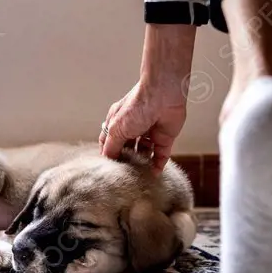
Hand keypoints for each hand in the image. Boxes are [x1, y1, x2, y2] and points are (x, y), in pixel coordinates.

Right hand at [99, 24, 195, 173]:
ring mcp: (149, 133)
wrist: (163, 94)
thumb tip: (107, 160)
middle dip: (125, 161)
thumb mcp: (117, 129)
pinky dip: (157, 165)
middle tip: (124, 176)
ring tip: (138, 178)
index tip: (109, 168)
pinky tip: (153, 175)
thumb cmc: (137, 106)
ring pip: (143, 153)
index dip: (109, 154)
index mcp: (118, 122)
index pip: (110, 142)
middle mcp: (133, 128)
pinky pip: (160, 155)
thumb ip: (111, 147)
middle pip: (127, 149)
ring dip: (141, 164)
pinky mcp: (164, 138)